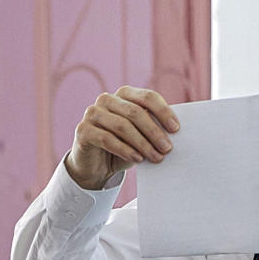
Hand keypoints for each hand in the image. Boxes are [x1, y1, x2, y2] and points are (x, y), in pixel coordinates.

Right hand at [65, 86, 179, 189]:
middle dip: (154, 131)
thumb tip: (174, 131)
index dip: (163, 112)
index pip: (148, 97)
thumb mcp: (141, 135)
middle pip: (136, 112)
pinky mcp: (82, 130)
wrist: (97, 165)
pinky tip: (138, 159)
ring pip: (122, 126)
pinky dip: (125, 150)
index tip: (176, 129)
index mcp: (124, 94)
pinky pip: (107, 139)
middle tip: (168, 148)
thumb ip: (153, 128)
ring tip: (156, 157)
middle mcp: (106, 99)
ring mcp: (92, 113)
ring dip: (143, 144)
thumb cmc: (125, 146)